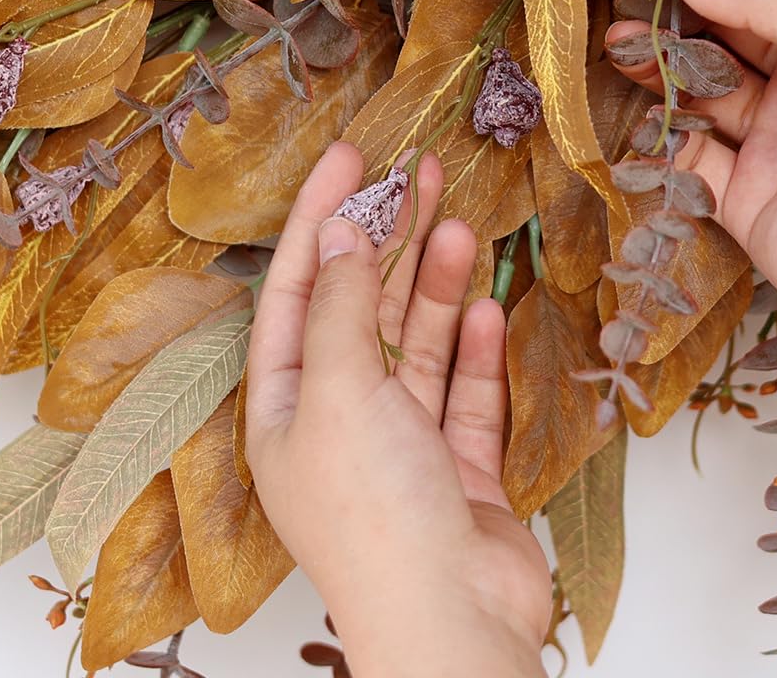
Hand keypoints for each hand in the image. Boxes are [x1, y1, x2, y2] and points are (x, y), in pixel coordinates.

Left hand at [245, 142, 550, 677]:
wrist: (451, 620)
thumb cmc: (375, 514)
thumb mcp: (339, 390)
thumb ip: (342, 305)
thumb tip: (337, 231)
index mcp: (285, 408)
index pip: (297, 290)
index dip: (323, 217)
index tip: (353, 155)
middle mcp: (337, 422)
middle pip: (364, 309)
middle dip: (391, 239)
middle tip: (422, 171)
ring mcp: (401, 447)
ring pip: (419, 344)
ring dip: (440, 285)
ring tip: (462, 225)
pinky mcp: (457, 471)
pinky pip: (464, 393)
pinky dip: (477, 350)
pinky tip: (492, 305)